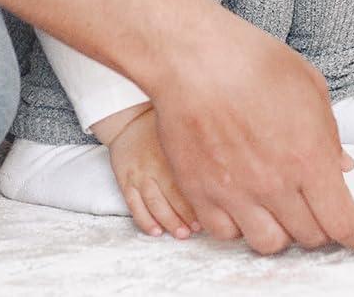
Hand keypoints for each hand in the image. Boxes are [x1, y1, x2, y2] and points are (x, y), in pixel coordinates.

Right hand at [95, 103, 199, 239]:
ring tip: (182, 234)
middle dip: (186, 215)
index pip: (188, 179)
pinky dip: (145, 220)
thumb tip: (228, 160)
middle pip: (172, 194)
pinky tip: (156, 231)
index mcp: (172, 150)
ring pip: (154, 202)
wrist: (129, 119)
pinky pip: (134, 204)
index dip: (199, 199)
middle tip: (198, 229)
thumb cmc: (162, 125)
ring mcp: (139, 173)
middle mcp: (155, 163)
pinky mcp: (125, 181)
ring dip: (168, 220)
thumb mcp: (184, 127)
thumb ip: (202, 144)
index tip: (212, 212)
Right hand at [146, 7, 353, 254]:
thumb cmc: (253, 62)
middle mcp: (275, 183)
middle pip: (310, 236)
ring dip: (284, 231)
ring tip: (284, 208)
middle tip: (321, 207)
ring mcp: (236, 194)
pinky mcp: (201, 195)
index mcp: (309, 156)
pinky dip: (240, 226)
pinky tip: (246, 204)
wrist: (197, 59)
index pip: (342, 222)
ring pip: (270, 244)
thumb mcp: (310, 87)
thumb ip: (328, 135)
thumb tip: (339, 164)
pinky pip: (226, 233)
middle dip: (324, 225)